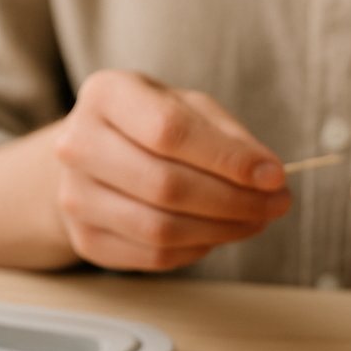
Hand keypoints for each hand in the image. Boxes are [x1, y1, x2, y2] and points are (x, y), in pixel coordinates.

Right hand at [53, 70, 289, 270]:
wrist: (89, 157)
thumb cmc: (146, 126)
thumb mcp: (187, 108)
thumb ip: (228, 137)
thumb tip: (269, 176)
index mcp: (106, 95)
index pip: (169, 131)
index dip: (227, 158)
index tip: (274, 176)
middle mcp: (78, 144)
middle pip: (166, 185)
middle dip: (234, 201)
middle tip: (275, 204)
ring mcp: (75, 197)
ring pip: (161, 229)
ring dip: (222, 230)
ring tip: (255, 220)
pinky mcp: (85, 239)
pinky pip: (154, 256)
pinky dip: (197, 248)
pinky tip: (216, 233)